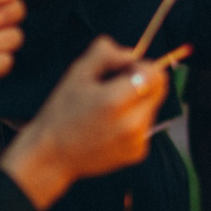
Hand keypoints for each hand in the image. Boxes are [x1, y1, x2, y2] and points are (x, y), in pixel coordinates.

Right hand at [0, 38, 169, 207]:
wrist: (51, 156)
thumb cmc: (62, 111)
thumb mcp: (77, 73)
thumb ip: (106, 54)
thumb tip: (132, 54)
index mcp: (115, 101)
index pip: (155, 74)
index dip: (141, 66)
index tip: (122, 71)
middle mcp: (132, 124)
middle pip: (158, 89)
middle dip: (142, 82)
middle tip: (113, 88)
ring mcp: (137, 140)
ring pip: (151, 107)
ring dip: (136, 102)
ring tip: (106, 110)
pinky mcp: (138, 153)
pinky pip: (145, 126)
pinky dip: (132, 121)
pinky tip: (108, 127)